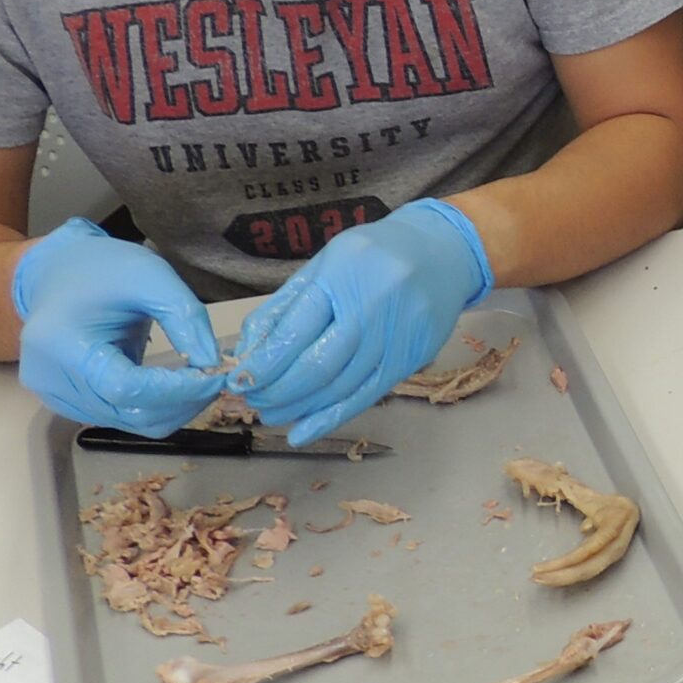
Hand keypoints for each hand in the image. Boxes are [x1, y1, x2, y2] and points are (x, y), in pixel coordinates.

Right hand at [13, 219, 225, 433]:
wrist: (57, 276)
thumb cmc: (103, 270)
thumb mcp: (152, 276)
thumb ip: (185, 318)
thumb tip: (212, 365)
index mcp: (62, 344)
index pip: (125, 389)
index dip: (177, 390)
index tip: (215, 374)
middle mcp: (51, 380)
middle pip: (130, 413)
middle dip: (183, 401)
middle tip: (216, 376)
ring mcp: (56, 397)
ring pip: (130, 423)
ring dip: (173, 408)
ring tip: (196, 378)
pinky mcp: (67, 404)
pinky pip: (121, 417)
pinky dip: (154, 406)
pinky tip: (171, 383)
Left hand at [229, 200, 491, 445]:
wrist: (444, 252)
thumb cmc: (374, 257)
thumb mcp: (324, 266)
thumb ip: (285, 307)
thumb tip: (248, 353)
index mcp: (342, 275)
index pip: (295, 331)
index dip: (263, 364)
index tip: (238, 382)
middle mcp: (373, 307)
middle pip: (318, 365)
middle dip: (277, 390)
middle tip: (252, 401)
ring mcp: (397, 335)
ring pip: (341, 386)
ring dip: (300, 407)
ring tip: (272, 414)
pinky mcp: (413, 358)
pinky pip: (368, 395)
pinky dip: (333, 417)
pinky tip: (305, 431)